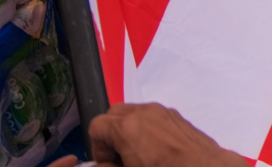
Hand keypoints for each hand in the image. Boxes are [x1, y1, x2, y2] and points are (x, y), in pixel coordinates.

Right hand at [75, 103, 242, 166]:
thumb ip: (108, 166)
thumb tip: (104, 164)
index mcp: (127, 126)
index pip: (96, 126)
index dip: (97, 148)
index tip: (106, 163)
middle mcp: (144, 112)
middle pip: (113, 114)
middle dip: (110, 135)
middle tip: (118, 158)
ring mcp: (162, 111)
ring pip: (133, 113)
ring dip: (127, 131)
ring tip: (136, 154)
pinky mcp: (176, 116)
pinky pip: (151, 116)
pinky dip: (145, 128)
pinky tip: (153, 150)